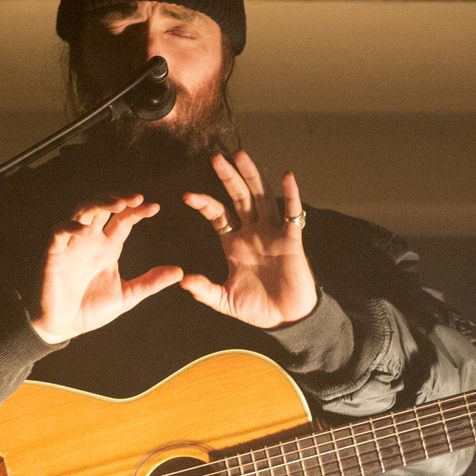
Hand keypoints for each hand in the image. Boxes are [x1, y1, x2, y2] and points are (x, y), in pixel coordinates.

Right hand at [27, 195, 182, 344]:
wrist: (63, 327)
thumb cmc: (90, 310)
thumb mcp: (126, 296)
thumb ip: (150, 283)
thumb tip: (179, 272)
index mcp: (108, 247)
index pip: (124, 220)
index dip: (137, 211)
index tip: (155, 207)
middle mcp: (91, 240)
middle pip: (103, 208)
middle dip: (119, 198)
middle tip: (137, 197)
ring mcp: (72, 245)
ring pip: (82, 212)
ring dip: (99, 203)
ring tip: (117, 203)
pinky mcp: (54, 254)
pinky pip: (59, 233)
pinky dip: (70, 227)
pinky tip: (85, 229)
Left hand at [180, 152, 317, 328]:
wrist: (286, 319)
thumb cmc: (258, 308)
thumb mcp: (225, 300)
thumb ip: (205, 290)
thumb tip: (183, 281)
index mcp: (235, 244)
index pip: (218, 215)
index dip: (204, 203)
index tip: (187, 196)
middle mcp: (253, 232)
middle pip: (239, 197)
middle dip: (228, 177)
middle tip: (215, 157)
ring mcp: (273, 233)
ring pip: (262, 197)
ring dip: (253, 176)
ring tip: (242, 156)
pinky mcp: (292, 239)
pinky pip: (292, 213)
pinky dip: (291, 194)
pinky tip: (287, 176)